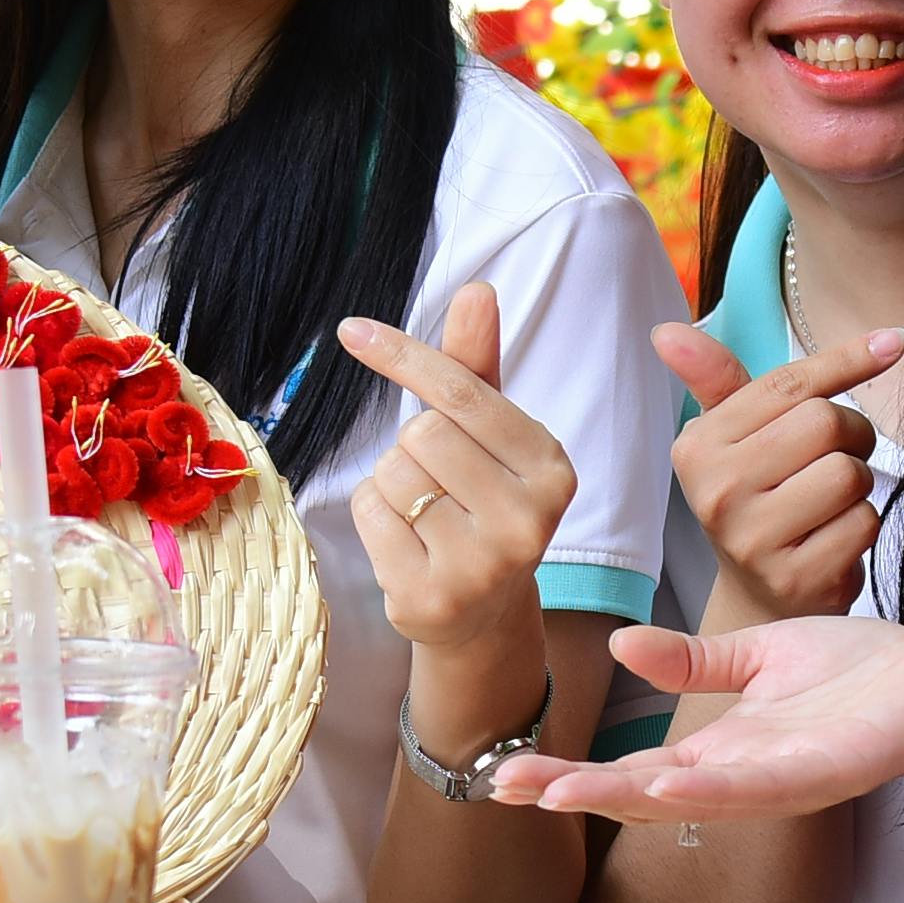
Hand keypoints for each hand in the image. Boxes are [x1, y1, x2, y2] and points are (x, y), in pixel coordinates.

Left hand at [337, 285, 572, 694]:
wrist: (479, 612)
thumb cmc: (480, 501)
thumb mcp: (488, 434)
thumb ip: (477, 364)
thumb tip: (477, 290)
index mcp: (552, 467)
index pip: (463, 392)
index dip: (404, 356)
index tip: (351, 330)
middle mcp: (529, 519)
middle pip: (422, 433)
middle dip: (414, 447)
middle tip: (442, 484)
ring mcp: (483, 564)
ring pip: (393, 473)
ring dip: (393, 483)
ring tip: (427, 516)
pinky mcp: (433, 596)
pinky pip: (371, 514)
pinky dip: (374, 518)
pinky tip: (407, 544)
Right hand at [488, 615, 903, 824]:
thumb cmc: (857, 672)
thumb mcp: (757, 657)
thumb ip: (692, 662)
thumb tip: (618, 645)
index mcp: (720, 749)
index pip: (629, 766)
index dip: (568, 771)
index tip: (503, 771)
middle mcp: (742, 776)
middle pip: (643, 792)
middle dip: (574, 790)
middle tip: (504, 787)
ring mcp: (783, 779)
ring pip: (693, 798)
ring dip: (628, 796)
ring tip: (564, 791)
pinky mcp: (828, 771)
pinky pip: (764, 786)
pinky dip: (715, 786)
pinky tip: (669, 779)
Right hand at [660, 320, 903, 623]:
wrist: (759, 595)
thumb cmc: (756, 496)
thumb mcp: (732, 435)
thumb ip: (716, 378)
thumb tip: (666, 331)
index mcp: (699, 447)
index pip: (788, 385)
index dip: (847, 360)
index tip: (893, 342)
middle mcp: (717, 493)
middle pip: (825, 423)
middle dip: (850, 433)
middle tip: (835, 455)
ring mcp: (753, 540)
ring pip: (849, 473)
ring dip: (858, 482)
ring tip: (831, 498)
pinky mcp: (795, 578)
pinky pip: (863, 522)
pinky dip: (862, 523)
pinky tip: (834, 535)